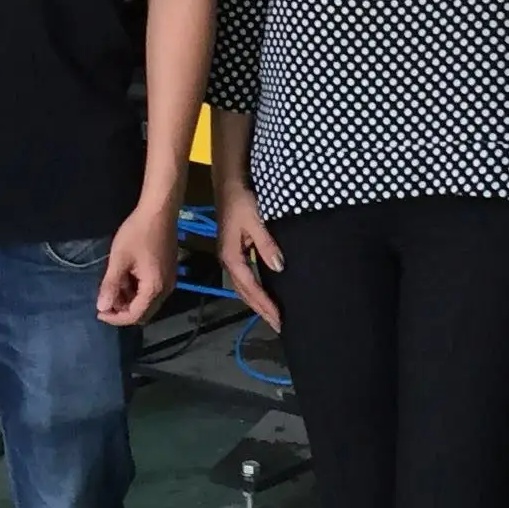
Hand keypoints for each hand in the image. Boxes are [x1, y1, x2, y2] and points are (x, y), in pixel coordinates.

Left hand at [97, 194, 180, 328]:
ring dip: (130, 300)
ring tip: (112, 288)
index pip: (134, 315)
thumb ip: (110, 285)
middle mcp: (165, 289)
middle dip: (123, 311)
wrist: (159, 211)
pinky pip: (152, 291)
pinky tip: (125, 279)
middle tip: (105, 301)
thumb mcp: (119, 259)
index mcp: (154, 288)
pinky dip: (138, 291)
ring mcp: (169, 281)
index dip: (115, 318)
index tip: (98, 312)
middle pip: (143, 313)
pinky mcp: (168, 273)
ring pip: (148, 302)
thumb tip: (101, 307)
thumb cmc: (137, 233)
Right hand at [212, 182, 283, 321]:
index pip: (251, 288)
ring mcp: (230, 256)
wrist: (229, 182)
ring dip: (257, 302)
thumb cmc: (242, 200)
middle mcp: (229, 261)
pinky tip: (264, 292)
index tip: (280, 319)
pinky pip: (245, 277)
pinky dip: (255, 289)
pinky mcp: (234, 250)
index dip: (265, 305)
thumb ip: (266, 245)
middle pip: (245, 293)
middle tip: (279, 325)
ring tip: (272, 315)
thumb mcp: (255, 221)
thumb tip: (280, 268)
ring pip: (244, 287)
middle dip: (261, 310)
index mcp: (232, 257)